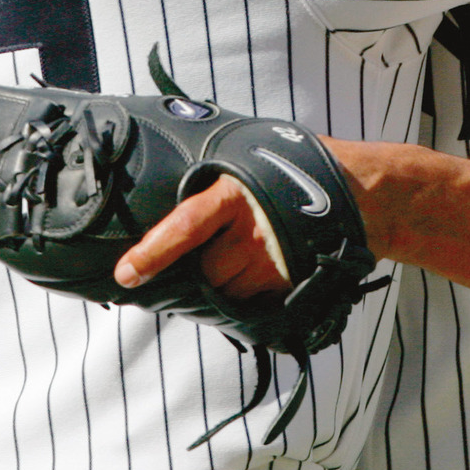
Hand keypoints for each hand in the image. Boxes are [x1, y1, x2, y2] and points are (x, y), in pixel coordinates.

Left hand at [114, 178, 293, 301]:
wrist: (343, 183)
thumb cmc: (278, 170)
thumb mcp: (237, 167)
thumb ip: (206, 189)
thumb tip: (160, 213)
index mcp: (231, 193)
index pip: (186, 226)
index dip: (154, 252)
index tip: (125, 274)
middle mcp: (251, 230)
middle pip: (204, 272)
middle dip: (199, 271)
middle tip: (205, 254)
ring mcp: (272, 259)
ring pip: (226, 292)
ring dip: (222, 285)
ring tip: (236, 259)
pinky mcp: (290, 280)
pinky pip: (252, 301)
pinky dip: (246, 293)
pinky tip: (256, 273)